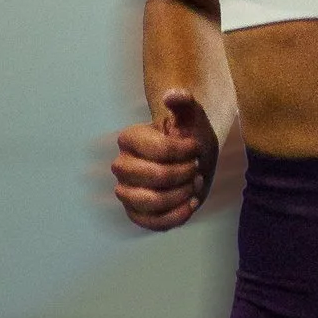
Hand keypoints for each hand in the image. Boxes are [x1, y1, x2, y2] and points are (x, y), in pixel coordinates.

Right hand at [110, 88, 217, 232]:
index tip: (196, 148)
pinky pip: (152, 223)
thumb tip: (173, 95)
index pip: (159, 150)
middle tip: (197, 168)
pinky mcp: (136, 213)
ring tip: (194, 185)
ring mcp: (126, 191)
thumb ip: (184, 102)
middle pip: (155, 178)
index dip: (184, 152)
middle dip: (184, 174)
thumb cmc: (189, 137)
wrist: (192, 160)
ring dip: (181, 196)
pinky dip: (176, 216)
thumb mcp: (192, 116)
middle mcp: (121, 165)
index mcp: (129, 138)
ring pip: (151, 203)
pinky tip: (190, 203)